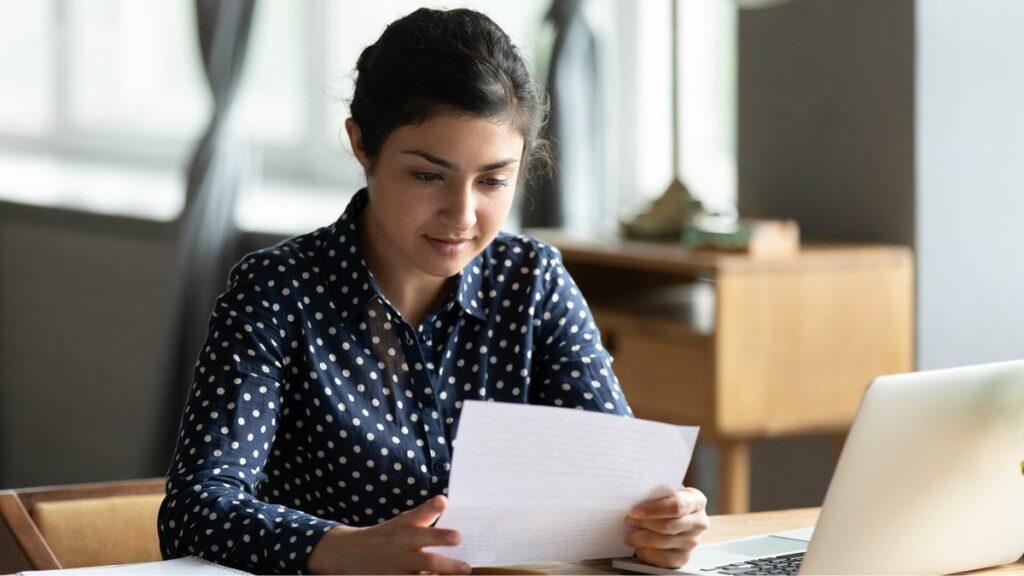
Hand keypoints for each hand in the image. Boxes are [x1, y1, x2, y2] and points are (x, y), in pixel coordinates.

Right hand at [305, 495, 469, 573]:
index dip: (431, 508)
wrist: (349, 553)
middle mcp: (402, 546)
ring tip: (462, 572)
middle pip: (424, 548)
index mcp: (405, 527)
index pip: (420, 514)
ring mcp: (397, 567)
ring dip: (440, 574)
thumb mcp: (401, 522)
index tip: (442, 501)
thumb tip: (444, 501)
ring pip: (420, 573)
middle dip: (441, 543)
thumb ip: (423, 514)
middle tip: (460, 548)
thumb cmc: (386, 536)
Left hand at [624, 487, 709, 568]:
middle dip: (644, 523)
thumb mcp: (665, 491)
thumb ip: (655, 493)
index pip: (676, 505)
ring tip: (630, 534)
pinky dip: (647, 552)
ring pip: (663, 542)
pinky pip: (663, 559)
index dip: (653, 509)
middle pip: (668, 526)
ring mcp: (692, 541)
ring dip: (641, 539)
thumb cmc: (666, 501)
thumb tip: (632, 498)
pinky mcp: (684, 557)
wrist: (675, 516)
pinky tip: (639, 546)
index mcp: (696, 501)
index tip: (634, 511)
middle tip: (628, 520)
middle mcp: (699, 522)